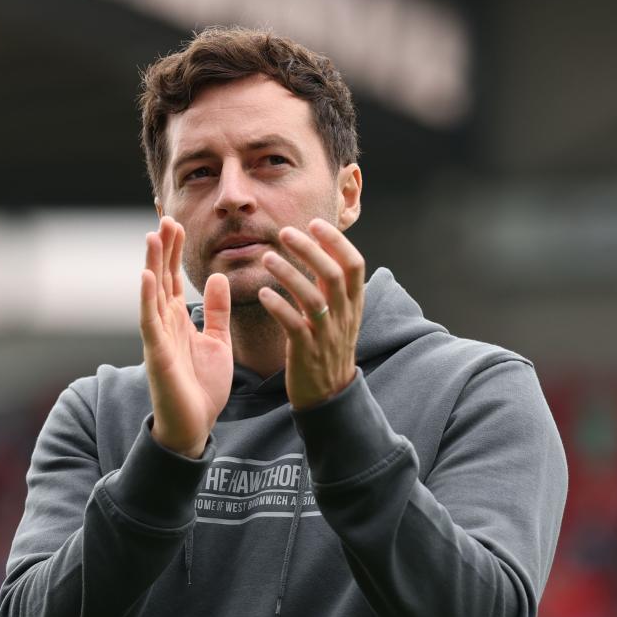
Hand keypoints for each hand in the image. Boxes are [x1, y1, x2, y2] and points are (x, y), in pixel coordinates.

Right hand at [140, 216, 232, 457]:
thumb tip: (215, 277)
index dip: (175, 250)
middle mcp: (164, 323)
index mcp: (179, 319)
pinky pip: (150, 322)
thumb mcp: (218, 342)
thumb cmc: (202, 388)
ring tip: (153, 236)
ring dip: (153, 264)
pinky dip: (148, 298)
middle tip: (165, 216)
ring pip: (153, 293)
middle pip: (162, 277)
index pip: (174, 277)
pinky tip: (147, 276)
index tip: (176, 222)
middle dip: (164, 248)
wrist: (195, 427)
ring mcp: (158, 338)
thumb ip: (216, 311)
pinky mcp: (157, 354)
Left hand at [257, 218, 364, 408]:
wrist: (328, 394)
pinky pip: (294, 325)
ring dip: (288, 274)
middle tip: (285, 232)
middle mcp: (343, 316)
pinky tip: (262, 294)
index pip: (354, 264)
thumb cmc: (329, 347)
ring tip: (266, 257)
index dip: (336, 241)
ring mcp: (326, 334)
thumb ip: (332, 285)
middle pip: (331, 274)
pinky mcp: (306, 352)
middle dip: (309, 250)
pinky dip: (278, 307)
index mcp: (353, 304)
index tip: (315, 222)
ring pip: (312, 298)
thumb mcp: (340, 314)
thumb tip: (324, 248)